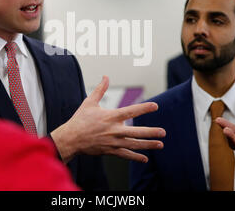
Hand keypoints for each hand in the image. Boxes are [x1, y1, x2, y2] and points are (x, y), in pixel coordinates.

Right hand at [51, 76, 165, 163]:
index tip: (155, 106)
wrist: (71, 139)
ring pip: (133, 144)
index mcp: (110, 117)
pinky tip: (145, 158)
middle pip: (136, 132)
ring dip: (148, 145)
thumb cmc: (80, 119)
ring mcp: (113, 142)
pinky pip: (125, 154)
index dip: (144, 108)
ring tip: (160, 145)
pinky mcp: (110, 151)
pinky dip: (135, 157)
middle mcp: (113, 130)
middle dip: (151, 132)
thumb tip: (106, 76)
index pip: (131, 111)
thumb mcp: (89, 102)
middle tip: (163, 132)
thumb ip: (100, 89)